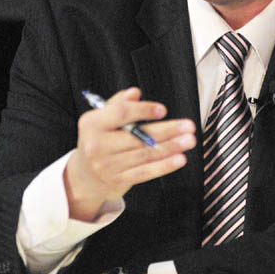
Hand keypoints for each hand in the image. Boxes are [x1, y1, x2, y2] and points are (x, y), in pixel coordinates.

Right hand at [64, 87, 195, 220]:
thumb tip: (135, 92)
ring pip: (145, 154)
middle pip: (137, 136)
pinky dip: (165, 165)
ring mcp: (106, 165)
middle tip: (188, 126)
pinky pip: (145, 172)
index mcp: (91, 124)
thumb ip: (118, 104)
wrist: (85, 176)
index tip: (162, 110)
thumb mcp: (100, 120)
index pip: (120, 113)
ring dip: (171, 147)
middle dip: (166, 130)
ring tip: (189, 140)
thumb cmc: (98, 141)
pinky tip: (180, 158)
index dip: (143, 110)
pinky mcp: (118, 181)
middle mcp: (96, 145)